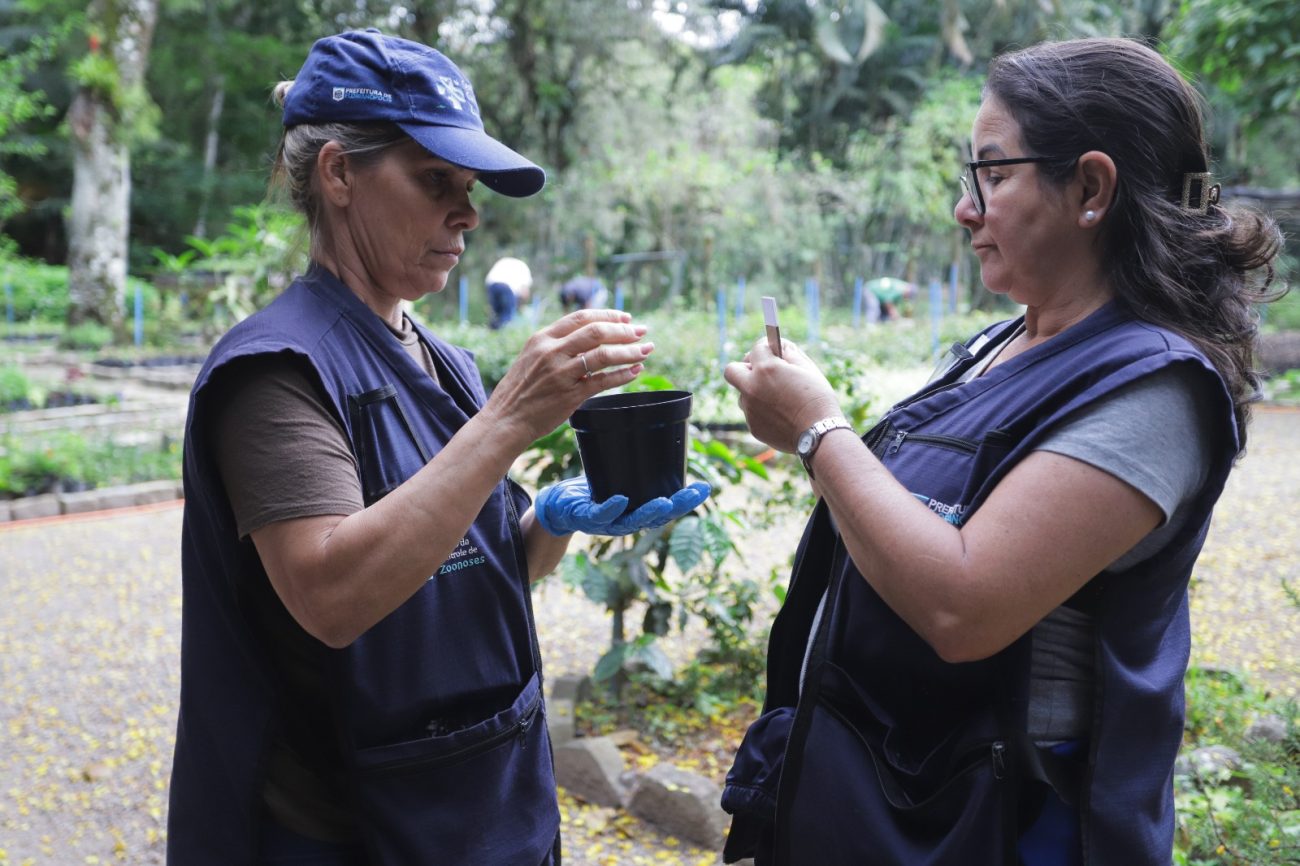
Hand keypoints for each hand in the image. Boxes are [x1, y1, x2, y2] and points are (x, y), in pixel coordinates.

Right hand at [480, 309, 655, 453]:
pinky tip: (636, 371)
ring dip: (630, 351)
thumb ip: (555, 345)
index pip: (581, 317)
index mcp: (542, 338)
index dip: (608, 315)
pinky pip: (604, 381)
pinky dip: (623, 374)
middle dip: (624, 331)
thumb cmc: (519, 390)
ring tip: (646, 350)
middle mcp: (552, 352)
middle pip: (597, 332)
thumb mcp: (531, 357)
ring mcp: (561, 373)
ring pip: (604, 355)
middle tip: (642, 332)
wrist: (505, 420)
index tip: (626, 318)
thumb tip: (587, 335)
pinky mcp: (570, 395)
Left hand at [534, 477, 711, 536]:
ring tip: (665, 503)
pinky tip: (620, 499)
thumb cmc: (592, 489)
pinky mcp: (585, 519)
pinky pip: (600, 514)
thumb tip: (656, 429)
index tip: (705, 488)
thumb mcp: (616, 475)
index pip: (668, 507)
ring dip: (650, 512)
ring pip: (632, 521)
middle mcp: (627, 521)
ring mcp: (607, 523)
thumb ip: (634, 462)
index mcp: (638, 511)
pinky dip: (611, 508)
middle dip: (676, 507)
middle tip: (692, 495)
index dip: (687, 500)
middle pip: (657, 517)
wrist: (558, 508)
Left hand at [723, 336, 840, 452]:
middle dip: (744, 367)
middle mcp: (752, 388)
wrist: (819, 434)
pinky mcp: (753, 427)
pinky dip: (762, 411)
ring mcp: (750, 409)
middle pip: (732, 370)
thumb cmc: (817, 399)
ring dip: (754, 392)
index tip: (773, 351)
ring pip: (742, 394)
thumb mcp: (808, 369)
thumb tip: (781, 347)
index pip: (756, 348)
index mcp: (766, 369)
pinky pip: (752, 413)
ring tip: (777, 397)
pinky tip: (781, 415)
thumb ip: (790, 354)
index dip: (767, 347)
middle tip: (760, 371)